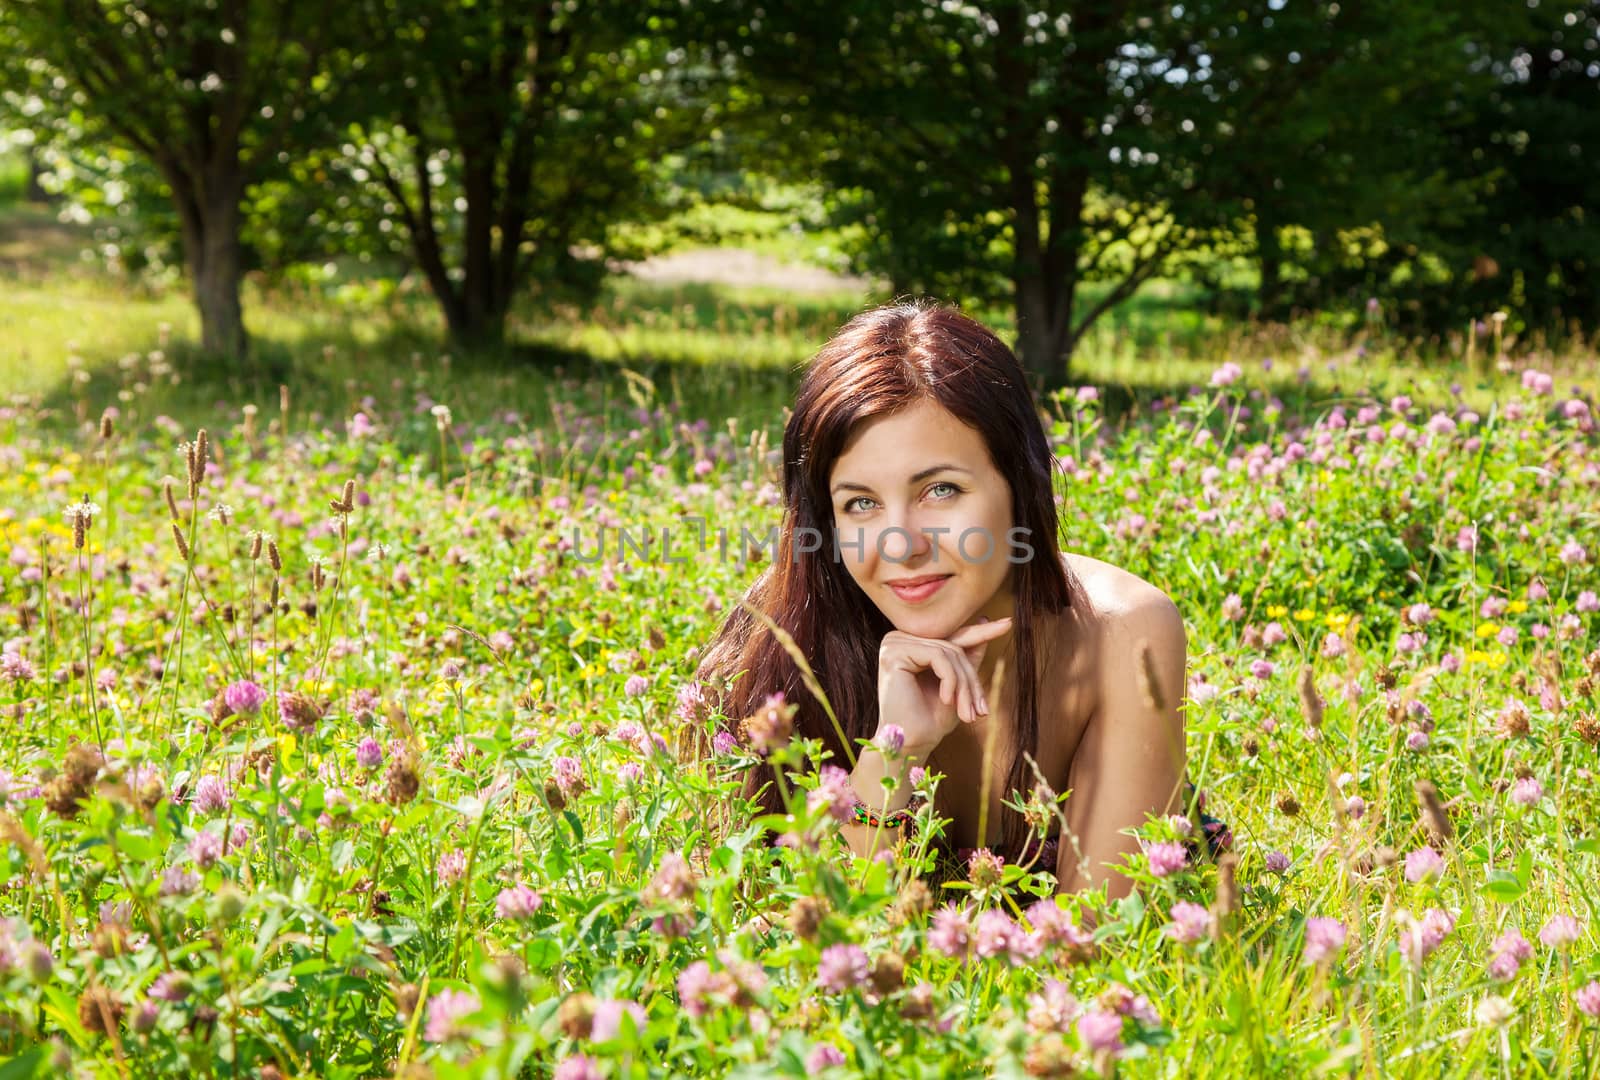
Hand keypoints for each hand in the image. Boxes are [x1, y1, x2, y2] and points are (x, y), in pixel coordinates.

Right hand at [876, 616, 1012, 757]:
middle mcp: (898, 639)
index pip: (952, 638)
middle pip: (952, 647)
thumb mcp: (957, 684)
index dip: (981, 633)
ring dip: (963, 684)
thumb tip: (984, 619)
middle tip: (981, 711)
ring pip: (947, 652)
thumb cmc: (932, 718)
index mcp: (911, 644)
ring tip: (967, 712)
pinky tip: (947, 700)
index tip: (1007, 623)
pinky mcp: (894, 653)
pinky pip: (937, 655)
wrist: (911, 743)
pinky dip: (950, 680)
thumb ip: (966, 655)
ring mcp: (894, 644)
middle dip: (971, 680)